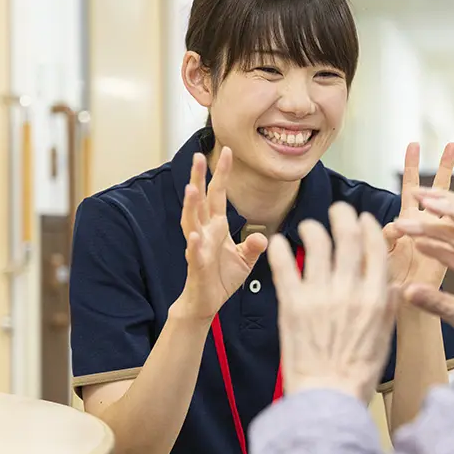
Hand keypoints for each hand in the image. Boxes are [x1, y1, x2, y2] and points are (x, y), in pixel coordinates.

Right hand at [175, 147, 267, 321]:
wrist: (207, 302)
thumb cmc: (222, 277)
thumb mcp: (245, 259)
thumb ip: (253, 245)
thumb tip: (263, 236)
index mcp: (217, 226)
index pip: (218, 194)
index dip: (221, 173)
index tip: (227, 151)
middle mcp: (205, 232)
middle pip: (200, 201)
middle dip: (198, 178)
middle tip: (197, 156)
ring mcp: (199, 248)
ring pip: (191, 222)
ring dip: (190, 206)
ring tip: (191, 189)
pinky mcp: (197, 266)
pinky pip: (194, 253)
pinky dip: (194, 244)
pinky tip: (193, 235)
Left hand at [268, 203, 398, 401]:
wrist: (327, 397)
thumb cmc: (357, 373)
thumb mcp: (385, 337)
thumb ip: (388, 306)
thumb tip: (394, 283)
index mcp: (375, 297)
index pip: (375, 247)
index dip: (369, 227)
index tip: (363, 221)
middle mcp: (349, 290)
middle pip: (347, 236)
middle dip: (343, 216)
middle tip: (338, 210)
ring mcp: (319, 295)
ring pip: (317, 243)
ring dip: (313, 228)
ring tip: (309, 227)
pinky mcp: (292, 304)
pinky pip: (284, 265)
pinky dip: (280, 248)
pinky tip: (277, 242)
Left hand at [383, 142, 453, 290]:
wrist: (399, 329)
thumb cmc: (387, 304)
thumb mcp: (386, 269)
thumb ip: (387, 247)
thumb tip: (388, 226)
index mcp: (410, 233)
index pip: (413, 195)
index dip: (413, 170)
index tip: (413, 145)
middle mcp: (428, 235)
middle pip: (441, 196)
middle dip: (447, 170)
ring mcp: (442, 249)